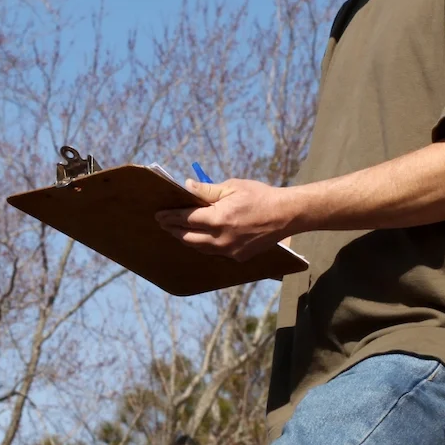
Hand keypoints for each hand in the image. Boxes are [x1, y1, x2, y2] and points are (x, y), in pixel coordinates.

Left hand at [156, 179, 299, 260]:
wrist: (286, 215)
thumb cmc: (260, 196)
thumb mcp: (232, 187)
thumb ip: (207, 190)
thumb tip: (186, 187)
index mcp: (218, 219)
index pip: (186, 219)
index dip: (170, 217)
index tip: (158, 215)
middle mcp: (221, 239)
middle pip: (188, 238)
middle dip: (174, 230)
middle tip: (164, 224)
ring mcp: (230, 251)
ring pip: (200, 248)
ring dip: (187, 240)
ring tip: (178, 232)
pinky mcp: (239, 257)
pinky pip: (215, 252)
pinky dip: (205, 245)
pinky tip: (200, 239)